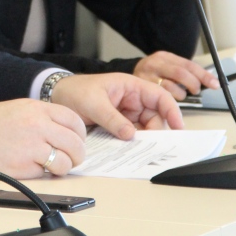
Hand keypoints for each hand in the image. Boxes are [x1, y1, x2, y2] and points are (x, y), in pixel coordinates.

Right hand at [0, 99, 86, 177]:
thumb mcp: (19, 108)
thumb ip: (43, 117)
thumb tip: (66, 132)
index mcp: (37, 109)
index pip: (74, 121)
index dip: (80, 134)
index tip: (77, 142)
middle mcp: (37, 125)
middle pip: (74, 143)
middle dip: (77, 155)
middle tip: (71, 159)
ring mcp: (31, 146)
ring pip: (64, 162)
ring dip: (62, 167)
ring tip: (53, 167)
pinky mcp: (23, 166)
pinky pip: (45, 173)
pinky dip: (42, 173)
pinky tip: (31, 167)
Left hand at [50, 73, 184, 140]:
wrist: (57, 96)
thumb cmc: (75, 91)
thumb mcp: (93, 103)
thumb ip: (112, 118)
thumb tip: (130, 134)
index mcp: (130, 86)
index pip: (159, 96)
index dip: (172, 110)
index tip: (178, 127)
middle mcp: (132, 99)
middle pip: (155, 116)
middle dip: (155, 130)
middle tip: (149, 145)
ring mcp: (126, 112)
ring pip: (145, 128)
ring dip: (143, 138)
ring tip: (137, 148)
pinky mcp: (119, 124)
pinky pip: (131, 134)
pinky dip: (132, 142)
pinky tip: (128, 149)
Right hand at [133, 51, 218, 100]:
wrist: (127, 78)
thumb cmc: (153, 75)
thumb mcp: (167, 67)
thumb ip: (184, 72)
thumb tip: (209, 82)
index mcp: (164, 56)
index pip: (188, 64)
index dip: (203, 75)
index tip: (214, 83)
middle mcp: (154, 64)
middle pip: (181, 74)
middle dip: (193, 84)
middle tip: (196, 91)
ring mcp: (147, 76)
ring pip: (171, 88)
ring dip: (181, 94)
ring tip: (181, 95)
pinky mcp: (142, 89)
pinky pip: (162, 97)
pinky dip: (171, 101)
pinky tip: (170, 100)